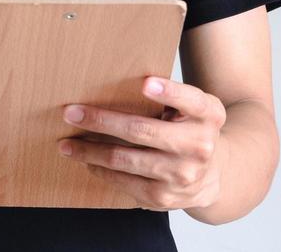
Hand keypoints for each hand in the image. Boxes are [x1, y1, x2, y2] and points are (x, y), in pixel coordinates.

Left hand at [57, 76, 227, 212]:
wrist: (213, 177)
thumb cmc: (192, 129)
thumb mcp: (194, 108)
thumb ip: (171, 96)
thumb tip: (116, 84)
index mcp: (208, 115)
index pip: (191, 101)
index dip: (169, 92)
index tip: (145, 83)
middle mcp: (199, 146)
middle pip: (142, 130)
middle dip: (101, 121)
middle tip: (71, 113)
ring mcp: (181, 174)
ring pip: (125, 159)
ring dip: (90, 150)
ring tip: (67, 143)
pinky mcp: (164, 196)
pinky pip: (124, 181)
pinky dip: (101, 169)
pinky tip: (87, 160)